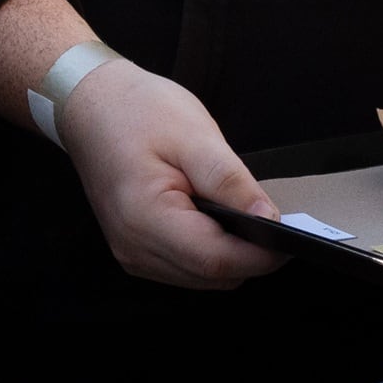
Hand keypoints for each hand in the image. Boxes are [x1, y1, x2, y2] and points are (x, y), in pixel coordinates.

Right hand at [57, 60, 287, 288]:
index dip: (260, 254)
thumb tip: (269, 219)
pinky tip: (213, 218)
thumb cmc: (137, 111)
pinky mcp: (136, 250)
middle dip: (249, 254)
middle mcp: (135, 248)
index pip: (216, 260)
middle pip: (212, 275)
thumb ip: (232, 182)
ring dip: (230, 254)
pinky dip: (208, 250)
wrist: (91, 106)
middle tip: (271, 216)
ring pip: (202, 277)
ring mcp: (132, 253)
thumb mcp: (194, 135)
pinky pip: (185, 267)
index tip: (291, 235)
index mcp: (145, 219)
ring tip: (239, 211)